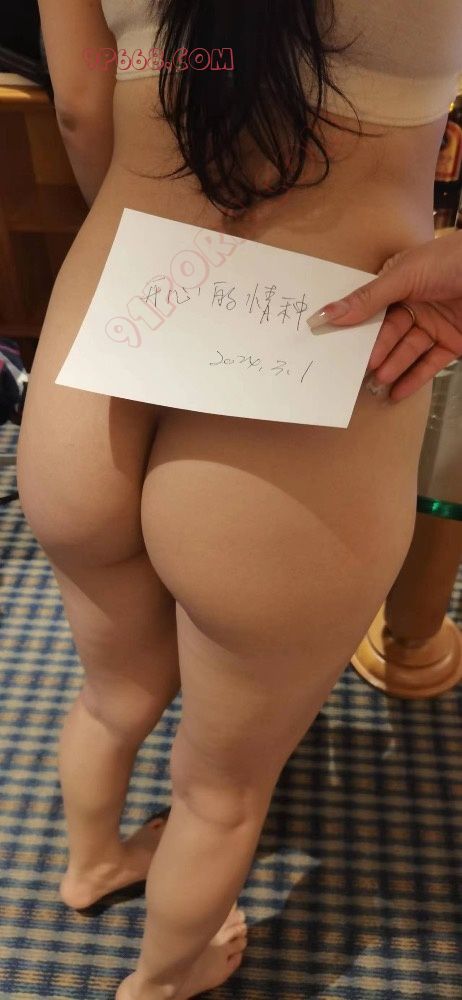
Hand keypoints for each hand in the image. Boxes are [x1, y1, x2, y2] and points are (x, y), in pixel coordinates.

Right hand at [306, 230, 461, 401]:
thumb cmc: (453, 261)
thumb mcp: (405, 276)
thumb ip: (368, 299)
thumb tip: (326, 315)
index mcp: (399, 281)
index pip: (370, 308)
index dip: (352, 327)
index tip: (331, 345)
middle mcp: (414, 303)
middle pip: (387, 333)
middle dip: (373, 352)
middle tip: (357, 370)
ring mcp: (434, 324)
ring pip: (407, 351)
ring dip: (393, 367)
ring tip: (379, 381)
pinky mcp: (453, 343)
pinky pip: (430, 364)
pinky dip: (414, 379)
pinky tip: (397, 392)